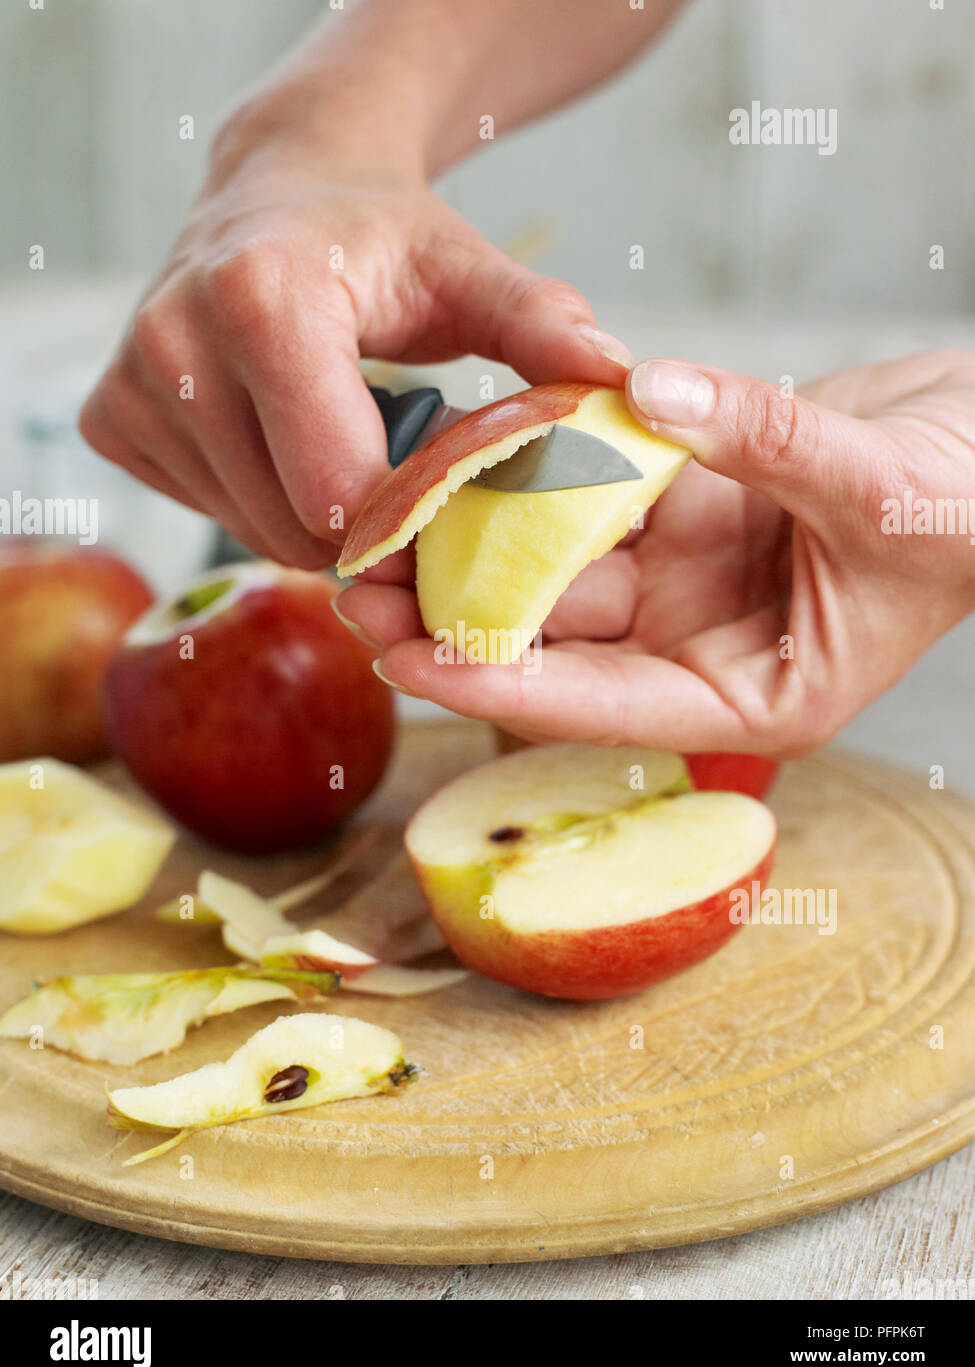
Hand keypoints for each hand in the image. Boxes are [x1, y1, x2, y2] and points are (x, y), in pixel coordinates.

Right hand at [79, 121, 628, 568]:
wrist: (278, 194)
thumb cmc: (380, 239)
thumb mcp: (468, 269)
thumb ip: (541, 325)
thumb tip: (621, 382)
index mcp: (265, 302)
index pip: (339, 489)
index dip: (407, 518)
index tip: (445, 504)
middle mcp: (175, 342)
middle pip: (293, 524)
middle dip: (364, 526)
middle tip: (402, 476)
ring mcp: (130, 384)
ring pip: (249, 530)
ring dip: (313, 517)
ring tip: (344, 444)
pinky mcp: (110, 418)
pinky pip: (206, 511)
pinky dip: (258, 498)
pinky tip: (282, 437)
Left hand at [338, 350, 974, 755]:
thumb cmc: (969, 507)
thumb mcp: (885, 496)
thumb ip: (770, 445)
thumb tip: (658, 395)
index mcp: (746, 697)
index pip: (602, 704)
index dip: (504, 684)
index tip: (410, 660)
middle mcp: (697, 649)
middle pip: (555, 639)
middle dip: (455, 614)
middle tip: (355, 586)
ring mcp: (683, 581)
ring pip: (556, 564)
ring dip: (475, 539)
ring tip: (382, 516)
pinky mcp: (678, 515)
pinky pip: (590, 493)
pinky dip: (536, 469)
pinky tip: (465, 446)